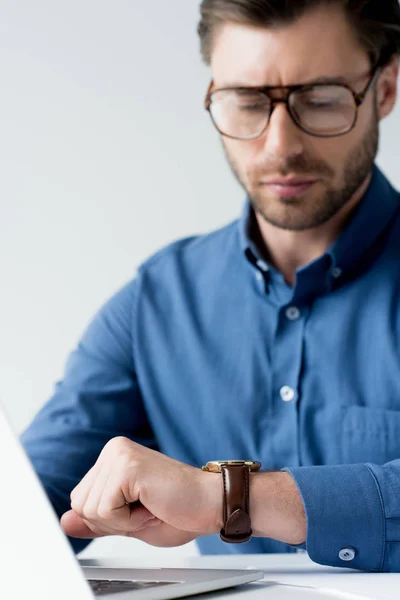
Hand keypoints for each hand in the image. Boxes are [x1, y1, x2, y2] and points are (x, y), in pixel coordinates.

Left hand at [60, 437, 221, 546]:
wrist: (213, 504)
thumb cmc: (179, 511)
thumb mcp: (129, 522)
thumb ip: (97, 521)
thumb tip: (64, 521)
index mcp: (112, 457)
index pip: (81, 500)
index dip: (108, 520)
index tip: (140, 509)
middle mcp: (113, 450)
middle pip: (81, 504)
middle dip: (112, 521)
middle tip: (147, 509)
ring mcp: (118, 454)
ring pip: (90, 509)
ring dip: (123, 521)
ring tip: (151, 505)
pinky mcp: (127, 466)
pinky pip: (105, 510)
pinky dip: (129, 521)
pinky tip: (152, 505)